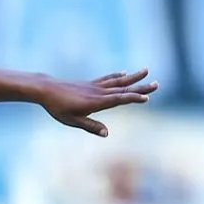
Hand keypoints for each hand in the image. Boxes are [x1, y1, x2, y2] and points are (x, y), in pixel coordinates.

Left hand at [39, 68, 157, 136]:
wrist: (46, 89)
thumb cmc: (58, 108)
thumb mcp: (72, 121)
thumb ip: (90, 126)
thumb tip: (107, 133)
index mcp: (96, 102)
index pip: (119, 99)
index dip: (133, 98)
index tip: (147, 97)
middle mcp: (98, 92)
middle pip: (123, 89)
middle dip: (140, 87)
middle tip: (157, 83)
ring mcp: (94, 86)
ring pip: (117, 81)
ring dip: (133, 77)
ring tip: (146, 71)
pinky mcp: (89, 84)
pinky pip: (107, 79)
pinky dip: (117, 76)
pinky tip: (124, 73)